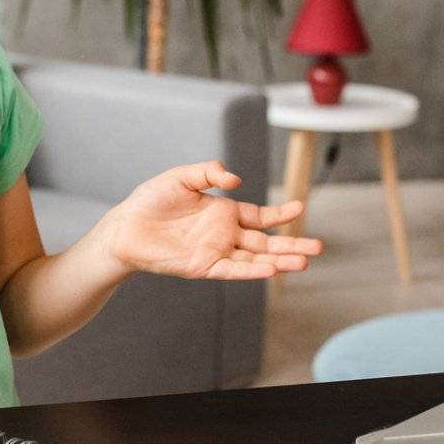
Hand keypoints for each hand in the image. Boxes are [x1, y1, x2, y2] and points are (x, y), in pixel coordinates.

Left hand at [102, 160, 323, 280]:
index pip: (259, 215)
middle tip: (318, 247)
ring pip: (255, 258)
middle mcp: (224, 234)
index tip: (300, 209)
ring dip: (279, 261)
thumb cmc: (150, 202)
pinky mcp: (203, 266)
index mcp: (223, 212)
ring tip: (304, 262)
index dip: (280, 214)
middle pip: (266, 241)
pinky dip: (252, 271)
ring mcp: (216, 251)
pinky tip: (271, 270)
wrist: (125, 227)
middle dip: (292, 244)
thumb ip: (209, 173)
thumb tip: (236, 180)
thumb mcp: (181, 177)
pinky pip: (233, 269)